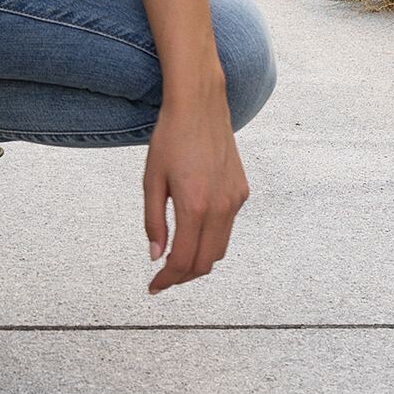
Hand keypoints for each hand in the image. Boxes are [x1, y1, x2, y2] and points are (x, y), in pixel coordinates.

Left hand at [143, 82, 249, 293]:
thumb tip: (156, 256)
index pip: (184, 260)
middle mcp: (221, 208)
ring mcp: (235, 200)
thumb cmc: (170, 139)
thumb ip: (154, 221)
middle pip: (206, 262)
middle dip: (184, 276)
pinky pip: (227, 227)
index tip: (153, 286)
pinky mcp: (242, 192)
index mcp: (195, 206)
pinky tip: (193, 232)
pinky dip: (210, 238)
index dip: (168, 279)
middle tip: (163, 278)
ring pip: (220, 248)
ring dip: (199, 260)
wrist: (200, 106)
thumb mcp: (151, 180)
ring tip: (176, 260)